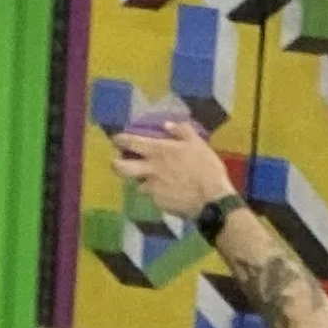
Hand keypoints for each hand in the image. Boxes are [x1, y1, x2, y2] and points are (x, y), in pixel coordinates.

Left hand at [113, 120, 235, 225]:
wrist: (211, 199)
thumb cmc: (206, 168)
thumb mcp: (197, 143)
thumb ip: (181, 131)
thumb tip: (167, 124)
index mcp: (159, 151)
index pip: (132, 143)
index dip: (121, 140)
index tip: (116, 139)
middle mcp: (150, 170)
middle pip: (122, 168)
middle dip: (115, 164)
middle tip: (116, 163)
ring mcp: (152, 188)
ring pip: (138, 185)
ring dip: (141, 182)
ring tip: (148, 181)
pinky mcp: (158, 204)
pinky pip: (153, 198)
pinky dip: (157, 195)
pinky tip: (167, 194)